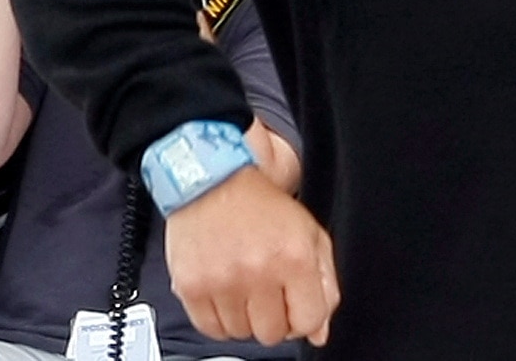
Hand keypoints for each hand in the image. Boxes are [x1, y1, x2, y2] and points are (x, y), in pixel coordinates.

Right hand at [164, 167, 338, 346]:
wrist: (216, 181)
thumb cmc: (264, 206)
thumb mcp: (311, 235)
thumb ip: (324, 285)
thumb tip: (319, 333)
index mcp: (294, 258)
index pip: (308, 321)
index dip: (305, 319)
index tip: (296, 307)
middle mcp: (258, 272)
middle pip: (272, 334)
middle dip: (275, 319)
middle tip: (269, 294)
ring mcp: (222, 282)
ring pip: (240, 333)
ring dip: (246, 318)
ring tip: (245, 287)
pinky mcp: (191, 287)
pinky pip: (210, 329)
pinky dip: (220, 319)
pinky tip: (226, 294)